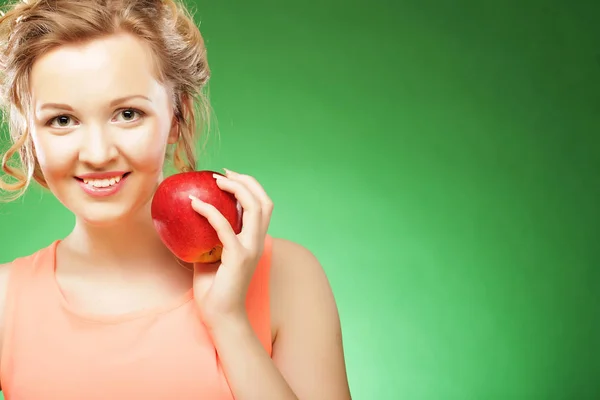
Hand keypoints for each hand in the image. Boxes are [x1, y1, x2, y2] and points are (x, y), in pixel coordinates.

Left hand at [189, 169, 273, 327]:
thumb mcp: (209, 255)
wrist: (220, 316)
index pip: (262, 205)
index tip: (227, 176)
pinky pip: (225, 228)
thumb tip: (187, 218)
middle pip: (264, 202)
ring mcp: (251, 249)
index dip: (249, 186)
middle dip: (246, 181)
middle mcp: (258, 242)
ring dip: (236, 189)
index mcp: (254, 240)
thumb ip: (207, 237)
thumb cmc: (213, 289)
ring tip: (215, 182)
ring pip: (255, 209)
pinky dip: (211, 212)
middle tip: (222, 174)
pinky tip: (194, 204)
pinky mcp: (238, 257)